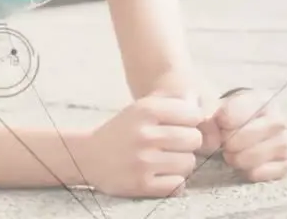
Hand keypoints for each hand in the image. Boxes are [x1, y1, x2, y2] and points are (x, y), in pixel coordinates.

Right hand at [79, 94, 205, 197]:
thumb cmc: (122, 131)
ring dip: (181, 164)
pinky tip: (161, 175)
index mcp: (145, 110)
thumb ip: (171, 102)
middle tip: (175, 146)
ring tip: (167, 161)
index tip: (180, 127)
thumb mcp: (141, 108)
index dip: (191, 122)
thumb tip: (198, 103)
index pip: (193, 115)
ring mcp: (142, 161)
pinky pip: (177, 185)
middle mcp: (144, 134)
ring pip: (188, 163)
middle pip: (194, 139)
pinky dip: (173, 182)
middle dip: (188, 144)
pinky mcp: (140, 184)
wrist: (88, 156)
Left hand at [211, 89, 286, 182]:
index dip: (222, 121)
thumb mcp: (217, 106)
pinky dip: (248, 172)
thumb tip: (203, 118)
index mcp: (262, 99)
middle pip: (247, 135)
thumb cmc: (230, 116)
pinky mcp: (286, 162)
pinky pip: (264, 172)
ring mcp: (284, 142)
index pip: (238, 112)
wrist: (246, 128)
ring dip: (237, 158)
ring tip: (231, 153)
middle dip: (229, 142)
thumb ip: (206, 109)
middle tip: (224, 142)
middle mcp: (278, 119)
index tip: (219, 123)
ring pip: (255, 156)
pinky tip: (245, 164)